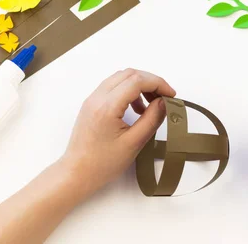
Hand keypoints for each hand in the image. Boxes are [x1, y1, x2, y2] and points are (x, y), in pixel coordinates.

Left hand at [60, 69, 175, 196]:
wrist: (77, 173)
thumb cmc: (103, 163)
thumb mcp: (134, 143)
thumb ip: (152, 119)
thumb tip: (164, 102)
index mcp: (107, 107)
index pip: (137, 80)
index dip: (158, 84)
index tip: (171, 95)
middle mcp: (97, 98)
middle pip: (129, 74)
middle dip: (150, 82)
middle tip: (164, 97)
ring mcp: (92, 99)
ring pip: (121, 78)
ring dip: (139, 85)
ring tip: (150, 106)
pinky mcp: (91, 104)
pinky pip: (113, 87)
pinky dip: (129, 91)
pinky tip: (137, 109)